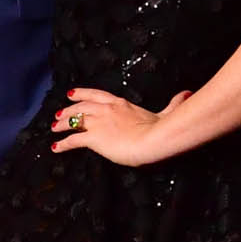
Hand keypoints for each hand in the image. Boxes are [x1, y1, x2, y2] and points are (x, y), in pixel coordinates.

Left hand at [50, 88, 188, 166]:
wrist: (152, 140)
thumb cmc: (160, 128)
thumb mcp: (166, 112)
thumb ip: (173, 104)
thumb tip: (186, 93)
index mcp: (120, 103)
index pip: (96, 95)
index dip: (82, 94)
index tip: (71, 94)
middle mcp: (106, 110)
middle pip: (81, 106)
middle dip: (68, 109)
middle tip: (58, 113)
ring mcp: (98, 123)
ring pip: (74, 120)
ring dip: (62, 124)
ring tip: (54, 127)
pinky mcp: (94, 138)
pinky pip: (74, 140)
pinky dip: (63, 144)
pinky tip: (56, 147)